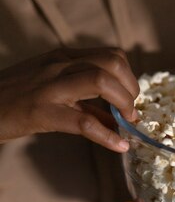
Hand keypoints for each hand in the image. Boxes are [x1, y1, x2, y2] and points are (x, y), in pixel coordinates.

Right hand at [0, 47, 138, 151]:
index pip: (112, 55)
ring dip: (124, 104)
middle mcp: (59, 65)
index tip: (131, 97)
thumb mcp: (51, 88)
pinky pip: (84, 122)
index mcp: (64, 57)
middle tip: (130, 110)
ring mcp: (50, 86)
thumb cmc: (15, 98)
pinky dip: (107, 137)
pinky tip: (118, 146)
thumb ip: (86, 100)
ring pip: (102, 82)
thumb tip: (121, 118)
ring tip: (127, 122)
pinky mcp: (41, 112)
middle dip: (132, 88)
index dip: (130, 77)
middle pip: (113, 63)